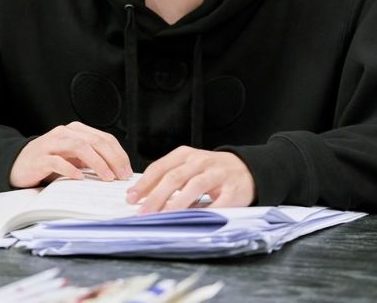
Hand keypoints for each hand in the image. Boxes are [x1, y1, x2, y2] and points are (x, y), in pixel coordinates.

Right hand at [9, 121, 131, 187]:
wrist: (18, 163)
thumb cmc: (49, 161)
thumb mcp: (74, 158)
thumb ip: (91, 159)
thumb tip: (117, 171)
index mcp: (77, 131)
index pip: (104, 138)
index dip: (118, 153)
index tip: (127, 170)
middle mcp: (65, 133)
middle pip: (95, 141)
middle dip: (112, 158)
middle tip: (121, 175)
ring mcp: (52, 143)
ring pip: (79, 147)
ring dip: (96, 162)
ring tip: (106, 177)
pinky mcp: (40, 157)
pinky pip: (57, 161)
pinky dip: (70, 169)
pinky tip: (80, 178)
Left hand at [126, 146, 255, 213]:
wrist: (245, 169)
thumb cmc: (210, 170)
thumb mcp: (188, 167)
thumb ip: (169, 177)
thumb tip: (142, 197)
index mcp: (186, 155)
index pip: (160, 167)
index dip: (145, 183)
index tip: (131, 198)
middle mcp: (201, 161)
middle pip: (174, 177)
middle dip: (156, 195)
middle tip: (143, 212)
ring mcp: (217, 174)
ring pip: (194, 186)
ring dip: (177, 203)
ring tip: (164, 216)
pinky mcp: (232, 189)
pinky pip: (218, 202)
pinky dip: (206, 211)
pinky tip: (195, 221)